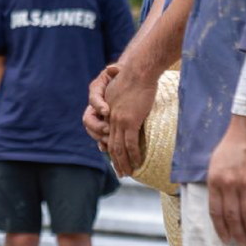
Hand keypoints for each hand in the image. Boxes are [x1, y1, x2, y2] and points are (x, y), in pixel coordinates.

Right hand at [83, 66, 118, 146]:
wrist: (130, 81)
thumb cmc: (124, 75)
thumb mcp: (119, 71)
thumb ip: (114, 70)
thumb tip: (111, 68)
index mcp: (97, 90)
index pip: (93, 98)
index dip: (98, 106)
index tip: (107, 111)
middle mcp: (95, 105)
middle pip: (88, 119)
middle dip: (97, 126)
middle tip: (108, 129)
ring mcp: (99, 117)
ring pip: (92, 130)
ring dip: (100, 137)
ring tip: (109, 141)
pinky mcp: (106, 125)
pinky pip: (100, 137)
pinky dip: (102, 143)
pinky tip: (106, 148)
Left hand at [103, 64, 160, 178]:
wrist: (138, 71)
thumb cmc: (135, 79)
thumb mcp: (123, 93)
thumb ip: (122, 105)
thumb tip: (126, 113)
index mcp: (108, 113)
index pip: (107, 136)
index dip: (111, 150)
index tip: (115, 160)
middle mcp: (111, 119)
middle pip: (111, 146)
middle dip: (116, 161)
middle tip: (122, 174)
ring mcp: (119, 121)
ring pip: (119, 148)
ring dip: (124, 163)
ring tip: (128, 174)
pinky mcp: (129, 121)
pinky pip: (130, 144)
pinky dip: (134, 155)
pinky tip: (138, 163)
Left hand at [207, 116, 245, 245]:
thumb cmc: (232, 145)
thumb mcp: (215, 163)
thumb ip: (216, 183)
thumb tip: (218, 202)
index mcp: (215, 182)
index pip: (216, 212)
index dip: (221, 229)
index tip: (227, 240)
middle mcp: (230, 186)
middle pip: (233, 218)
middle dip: (239, 235)